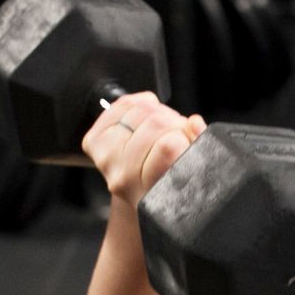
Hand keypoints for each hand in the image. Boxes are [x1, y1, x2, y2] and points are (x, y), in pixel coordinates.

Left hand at [80, 92, 208, 207]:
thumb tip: (194, 123)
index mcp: (151, 191)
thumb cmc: (169, 180)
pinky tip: (146, 119)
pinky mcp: (94, 141)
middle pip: (156, 123)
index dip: (184, 138)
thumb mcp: (195, 170)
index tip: (186, 145)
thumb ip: (200, 147)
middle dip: (174, 122)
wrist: (142, 191)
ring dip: (159, 112)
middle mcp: (123, 178)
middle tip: (178, 133)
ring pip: (141, 109)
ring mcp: (105, 158)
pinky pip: (124, 104)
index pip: (168, 146)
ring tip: (164, 128)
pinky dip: (140, 103)